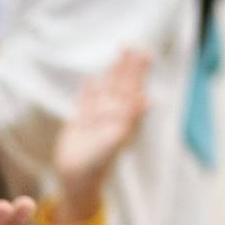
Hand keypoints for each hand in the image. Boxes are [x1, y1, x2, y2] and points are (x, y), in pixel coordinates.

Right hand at [51, 49, 149, 218]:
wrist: (76, 178)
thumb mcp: (115, 140)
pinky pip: (85, 103)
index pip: (132, 89)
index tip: (144, 54)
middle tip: (132, 46)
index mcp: (122, 117)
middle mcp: (111, 115)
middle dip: (127, 67)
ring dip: (112, 73)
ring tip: (118, 55)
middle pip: (121, 85)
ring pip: (105, 90)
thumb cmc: (97, 163)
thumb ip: (130, 119)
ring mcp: (95, 118)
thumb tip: (147, 100)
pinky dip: (88, 92)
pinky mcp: (79, 124)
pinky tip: (89, 81)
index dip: (138, 73)